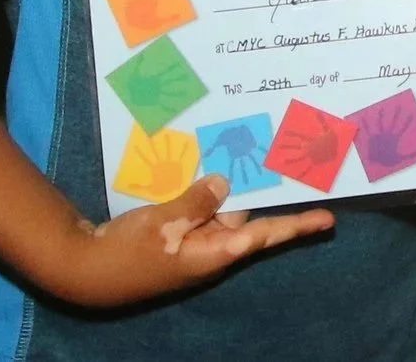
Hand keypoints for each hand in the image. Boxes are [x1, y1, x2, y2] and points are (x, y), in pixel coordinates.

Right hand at [50, 175, 333, 306]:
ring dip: (234, 182)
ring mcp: (195, 238)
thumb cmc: (127, 254)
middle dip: (266, 189)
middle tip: (293, 158)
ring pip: (225, 206)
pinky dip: (207, 187)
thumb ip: (196, 203)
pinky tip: (213, 159)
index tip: (328, 219)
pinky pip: (202, 205)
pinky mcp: (178, 230)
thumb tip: (224, 183)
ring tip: (257, 145)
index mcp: (215, 252)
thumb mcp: (162, 226)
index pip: (264, 236)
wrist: (87, 270)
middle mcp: (212, 246)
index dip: (296, 226)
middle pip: (249, 215)